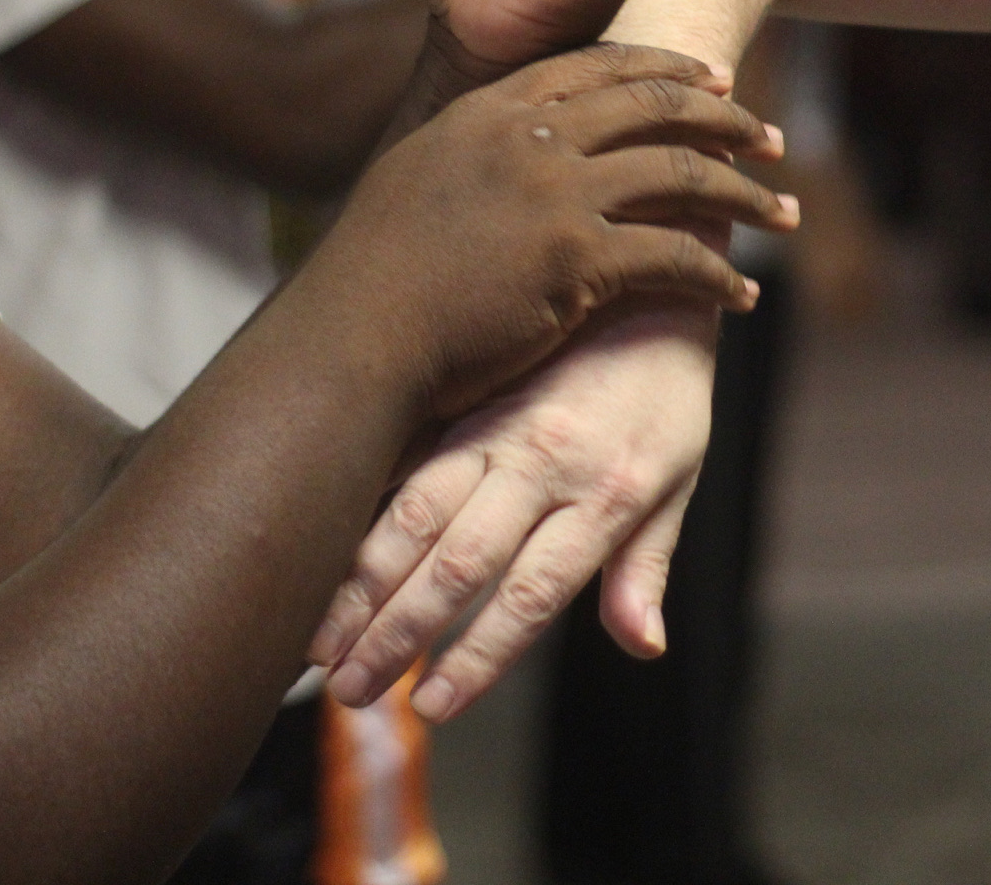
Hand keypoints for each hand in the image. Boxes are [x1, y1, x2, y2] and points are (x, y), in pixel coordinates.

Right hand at [300, 43, 792, 418]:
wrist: (350, 344)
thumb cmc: (374, 284)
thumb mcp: (417, 185)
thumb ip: (471, 159)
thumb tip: (504, 165)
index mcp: (488, 111)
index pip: (599, 65)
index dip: (667, 68)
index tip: (717, 77)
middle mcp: (527, 137)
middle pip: (655, 104)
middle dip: (727, 119)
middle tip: (771, 140)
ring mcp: (553, 194)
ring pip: (682, 175)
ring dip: (746, 196)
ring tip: (785, 213)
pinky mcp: (574, 260)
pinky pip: (674, 256)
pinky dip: (718, 275)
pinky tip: (743, 294)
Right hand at [309, 306, 715, 718]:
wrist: (646, 281)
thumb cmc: (665, 395)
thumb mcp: (679, 479)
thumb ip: (645, 565)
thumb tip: (643, 647)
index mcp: (604, 494)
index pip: (530, 596)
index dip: (477, 657)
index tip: (432, 709)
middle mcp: (541, 461)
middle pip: (457, 564)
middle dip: (396, 635)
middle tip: (348, 694)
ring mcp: (493, 425)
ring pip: (412, 513)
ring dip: (361, 584)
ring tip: (318, 644)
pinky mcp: (461, 397)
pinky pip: (398, 458)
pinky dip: (354, 511)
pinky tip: (311, 551)